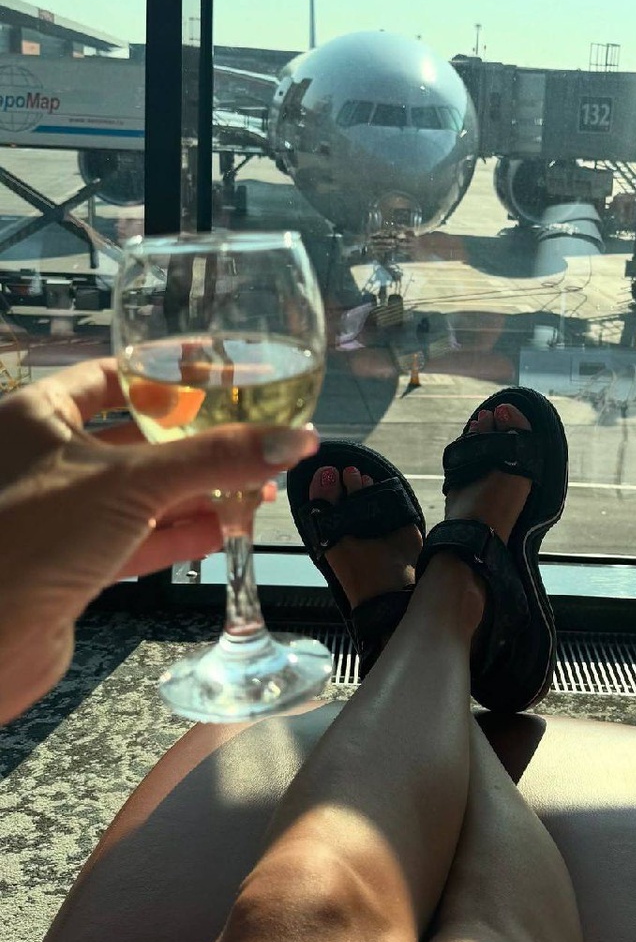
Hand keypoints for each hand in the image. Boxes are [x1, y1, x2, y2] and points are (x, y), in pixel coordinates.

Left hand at [0, 358, 317, 723]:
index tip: (220, 377)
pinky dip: (178, 534)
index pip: (112, 376)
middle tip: (252, 442)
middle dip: (196, 445)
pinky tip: (225, 531)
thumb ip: (216, 458)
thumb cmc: (33, 537)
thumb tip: (296, 439)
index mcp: (37, 415)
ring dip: (196, 494)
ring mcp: (56, 516)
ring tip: (255, 490)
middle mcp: (42, 459)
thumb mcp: (133, 481)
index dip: (167, 374)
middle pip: (135, 438)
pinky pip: (134, 539)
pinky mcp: (69, 566)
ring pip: (139, 494)